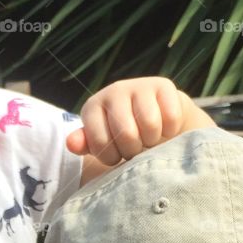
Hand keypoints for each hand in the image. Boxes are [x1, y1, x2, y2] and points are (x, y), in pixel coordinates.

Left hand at [66, 76, 214, 165]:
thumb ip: (87, 144)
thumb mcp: (102, 140)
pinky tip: (163, 128)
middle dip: (133, 150)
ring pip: (150, 125)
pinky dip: (170, 131)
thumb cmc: (123, 133)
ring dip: (152, 141)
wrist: (155, 114)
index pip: (99, 142)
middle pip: (127, 134)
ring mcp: (139, 86)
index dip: (111, 157)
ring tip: (148, 138)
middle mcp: (113, 91)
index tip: (116, 155)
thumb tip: (71, 144)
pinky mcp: (163, 85)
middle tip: (135, 147)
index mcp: (93, 107)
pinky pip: (171, 118)